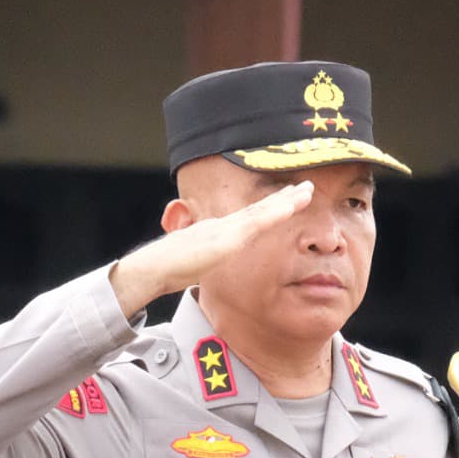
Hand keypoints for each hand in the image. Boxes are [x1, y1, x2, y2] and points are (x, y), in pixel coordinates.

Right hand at [108, 181, 311, 315]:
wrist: (152, 270)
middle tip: (307, 186)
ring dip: (286, 201)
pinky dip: (274, 213)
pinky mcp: (224, 239)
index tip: (289, 199)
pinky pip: (255, 224)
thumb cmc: (168, 271)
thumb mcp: (194, 265)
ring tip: (307, 191)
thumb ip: (205, 260)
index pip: (250, 217)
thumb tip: (208, 264)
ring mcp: (224, 230)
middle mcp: (223, 225)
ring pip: (262, 212)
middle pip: (260, 209)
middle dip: (285, 198)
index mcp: (217, 231)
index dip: (271, 207)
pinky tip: (290, 207)